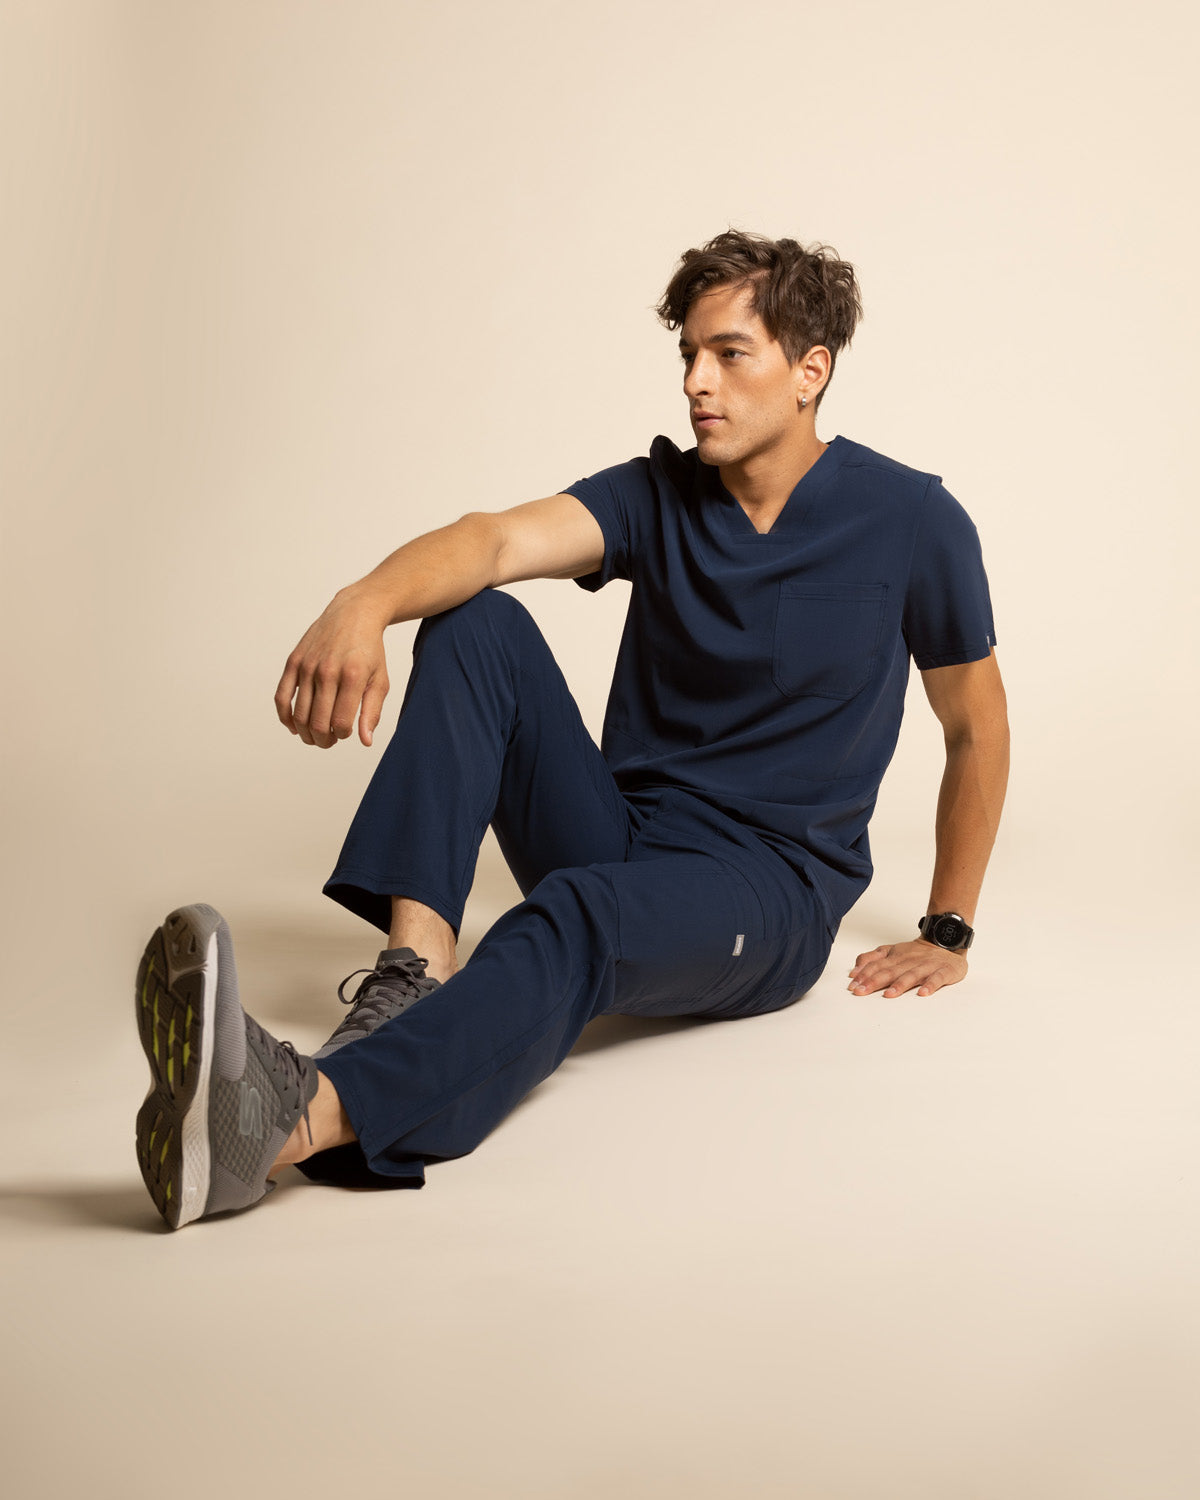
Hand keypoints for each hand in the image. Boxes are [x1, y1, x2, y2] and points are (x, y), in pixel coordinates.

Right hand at [274, 588, 390, 748]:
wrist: (353, 614)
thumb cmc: (369, 650)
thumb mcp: (380, 680)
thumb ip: (372, 712)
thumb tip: (365, 741)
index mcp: (352, 676)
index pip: (341, 723)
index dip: (343, 735)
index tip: (346, 732)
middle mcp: (327, 671)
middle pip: (318, 723)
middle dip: (324, 740)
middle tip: (329, 741)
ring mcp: (307, 666)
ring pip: (299, 715)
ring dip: (306, 733)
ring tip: (316, 735)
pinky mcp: (294, 661)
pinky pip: (282, 697)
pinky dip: (285, 717)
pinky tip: (294, 726)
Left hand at [847, 939, 967, 997]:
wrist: (946, 941)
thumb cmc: (916, 952)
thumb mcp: (891, 951)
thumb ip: (872, 959)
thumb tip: (854, 972)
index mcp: (895, 956)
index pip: (877, 965)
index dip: (864, 975)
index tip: (853, 986)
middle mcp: (909, 960)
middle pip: (890, 971)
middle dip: (874, 981)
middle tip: (862, 991)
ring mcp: (927, 966)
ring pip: (912, 975)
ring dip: (900, 984)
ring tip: (889, 994)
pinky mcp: (944, 971)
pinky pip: (937, 978)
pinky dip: (930, 985)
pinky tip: (923, 992)